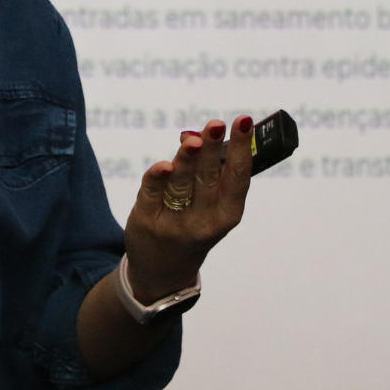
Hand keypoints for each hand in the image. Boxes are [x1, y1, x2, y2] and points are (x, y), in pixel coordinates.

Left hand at [123, 116, 252, 304]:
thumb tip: (197, 135)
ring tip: (193, 140)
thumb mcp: (210, 206)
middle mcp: (204, 222)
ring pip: (181, 183)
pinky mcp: (146, 220)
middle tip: (216, 124)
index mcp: (227, 215)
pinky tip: (163, 166)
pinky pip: (151, 192)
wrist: (163, 268)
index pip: (238, 177)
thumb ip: (208, 173)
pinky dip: (157, 178)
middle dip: (212, 149)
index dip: (242, 148)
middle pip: (208, 178)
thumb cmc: (193, 223)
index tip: (243, 121)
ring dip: (187, 160)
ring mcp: (174, 222)